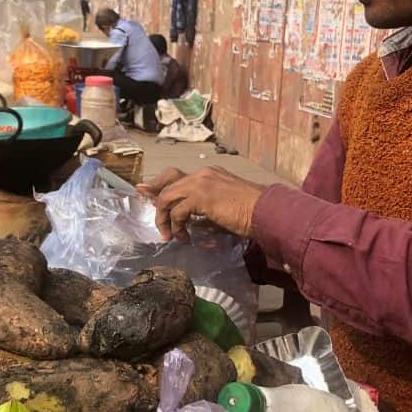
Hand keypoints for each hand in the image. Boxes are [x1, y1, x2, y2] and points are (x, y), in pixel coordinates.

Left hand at [138, 166, 265, 241]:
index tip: (146, 190)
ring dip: (164, 218)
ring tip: (170, 235)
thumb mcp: (225, 205)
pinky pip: (177, 211)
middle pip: (168, 181)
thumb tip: (193, 219)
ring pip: (168, 197)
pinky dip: (176, 226)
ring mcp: (201, 183)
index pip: (178, 175)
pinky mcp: (201, 197)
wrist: (266, 210)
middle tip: (153, 214)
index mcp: (209, 174)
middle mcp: (202, 174)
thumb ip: (207, 207)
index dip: (159, 183)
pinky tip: (184, 237)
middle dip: (155, 198)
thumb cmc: (252, 212)